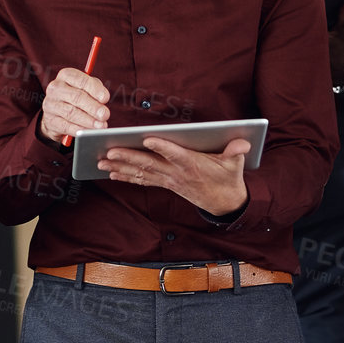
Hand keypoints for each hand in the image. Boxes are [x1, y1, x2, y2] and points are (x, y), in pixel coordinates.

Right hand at [39, 66, 109, 143]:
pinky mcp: (50, 120)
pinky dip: (79, 129)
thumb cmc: (77, 98)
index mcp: (66, 75)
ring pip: (71, 112)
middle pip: (76, 97)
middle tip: (105, 115)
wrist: (58, 114)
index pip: (80, 79)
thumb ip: (96, 90)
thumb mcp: (86, 89)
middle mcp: (55, 88)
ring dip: (88, 120)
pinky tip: (88, 132)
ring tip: (101, 125)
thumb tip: (103, 99)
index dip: (94, 89)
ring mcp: (50, 104)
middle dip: (93, 107)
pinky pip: (66, 126)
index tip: (105, 98)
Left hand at [99, 136, 250, 217]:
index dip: (162, 147)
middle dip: (128, 158)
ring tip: (100, 161)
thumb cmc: (228, 178)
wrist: (225, 203)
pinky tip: (110, 171)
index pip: (176, 154)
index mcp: (193, 164)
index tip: (148, 139)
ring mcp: (169, 180)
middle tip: (109, 151)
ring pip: (141, 173)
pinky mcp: (165, 184)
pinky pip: (142, 180)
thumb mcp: (236, 164)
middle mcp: (177, 174)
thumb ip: (236, 152)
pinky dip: (126, 176)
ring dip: (120, 167)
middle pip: (150, 164)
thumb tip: (243, 142)